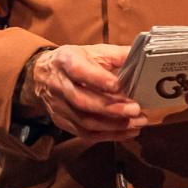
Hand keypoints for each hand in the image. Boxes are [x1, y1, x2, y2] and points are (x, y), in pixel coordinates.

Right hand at [20, 44, 143, 140]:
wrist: (43, 75)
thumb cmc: (74, 62)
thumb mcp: (93, 51)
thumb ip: (118, 55)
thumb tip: (144, 56)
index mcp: (66, 61)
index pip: (78, 71)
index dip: (98, 79)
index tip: (119, 86)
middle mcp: (59, 84)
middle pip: (82, 101)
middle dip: (111, 108)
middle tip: (135, 110)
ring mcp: (59, 106)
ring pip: (84, 121)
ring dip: (113, 125)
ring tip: (137, 122)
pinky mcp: (61, 121)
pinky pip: (84, 134)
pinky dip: (108, 135)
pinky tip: (127, 131)